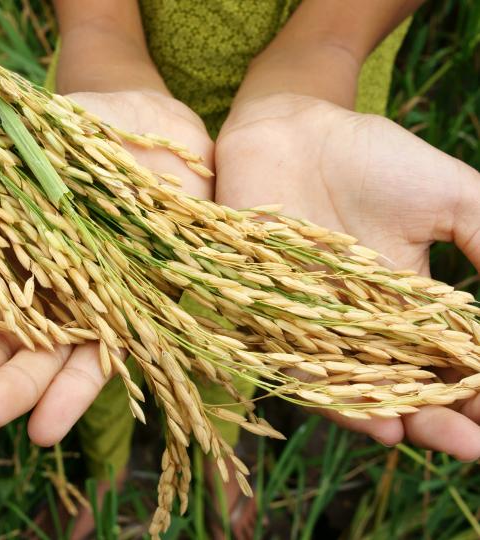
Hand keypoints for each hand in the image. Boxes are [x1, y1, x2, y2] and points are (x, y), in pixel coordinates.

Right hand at [0, 90, 213, 444]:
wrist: (154, 129)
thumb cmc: (79, 134)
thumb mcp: (10, 150)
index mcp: (11, 256)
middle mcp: (48, 289)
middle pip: (3, 340)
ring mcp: (92, 304)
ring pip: (49, 357)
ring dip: (17, 387)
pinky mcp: (137, 313)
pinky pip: (107, 357)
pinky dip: (78, 389)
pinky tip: (48, 425)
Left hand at [215, 93, 479, 459]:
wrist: (290, 133)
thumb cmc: (369, 158)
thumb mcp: (448, 197)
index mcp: (407, 301)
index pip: (448, 359)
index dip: (475, 388)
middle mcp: (362, 323)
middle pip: (404, 385)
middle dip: (442, 419)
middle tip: (473, 443)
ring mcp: (316, 324)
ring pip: (355, 386)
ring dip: (394, 418)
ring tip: (429, 438)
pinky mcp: (270, 317)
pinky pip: (299, 367)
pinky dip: (333, 396)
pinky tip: (373, 421)